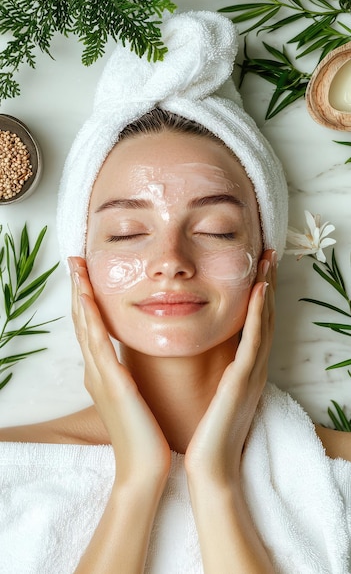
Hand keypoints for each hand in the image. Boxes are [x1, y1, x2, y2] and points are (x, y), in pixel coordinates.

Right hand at [69, 257, 170, 484]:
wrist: (144, 468)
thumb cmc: (144, 434)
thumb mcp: (132, 397)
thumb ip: (127, 376)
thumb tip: (131, 360)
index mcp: (103, 374)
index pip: (91, 328)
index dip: (86, 299)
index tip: (85, 274)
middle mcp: (96, 371)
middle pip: (82, 321)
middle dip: (78, 289)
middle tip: (75, 260)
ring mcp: (101, 377)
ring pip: (85, 327)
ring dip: (80, 295)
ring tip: (77, 268)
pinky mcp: (113, 384)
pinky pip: (98, 344)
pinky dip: (90, 319)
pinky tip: (87, 298)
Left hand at [184, 249, 275, 484]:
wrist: (210, 467)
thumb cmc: (206, 433)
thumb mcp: (213, 395)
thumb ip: (215, 372)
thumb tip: (201, 349)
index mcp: (244, 370)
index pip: (254, 324)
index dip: (258, 295)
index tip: (256, 268)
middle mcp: (253, 367)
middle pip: (265, 316)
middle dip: (267, 283)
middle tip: (268, 254)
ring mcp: (252, 373)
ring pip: (264, 322)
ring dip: (267, 289)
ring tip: (267, 261)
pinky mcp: (243, 380)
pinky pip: (254, 340)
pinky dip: (259, 314)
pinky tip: (259, 291)